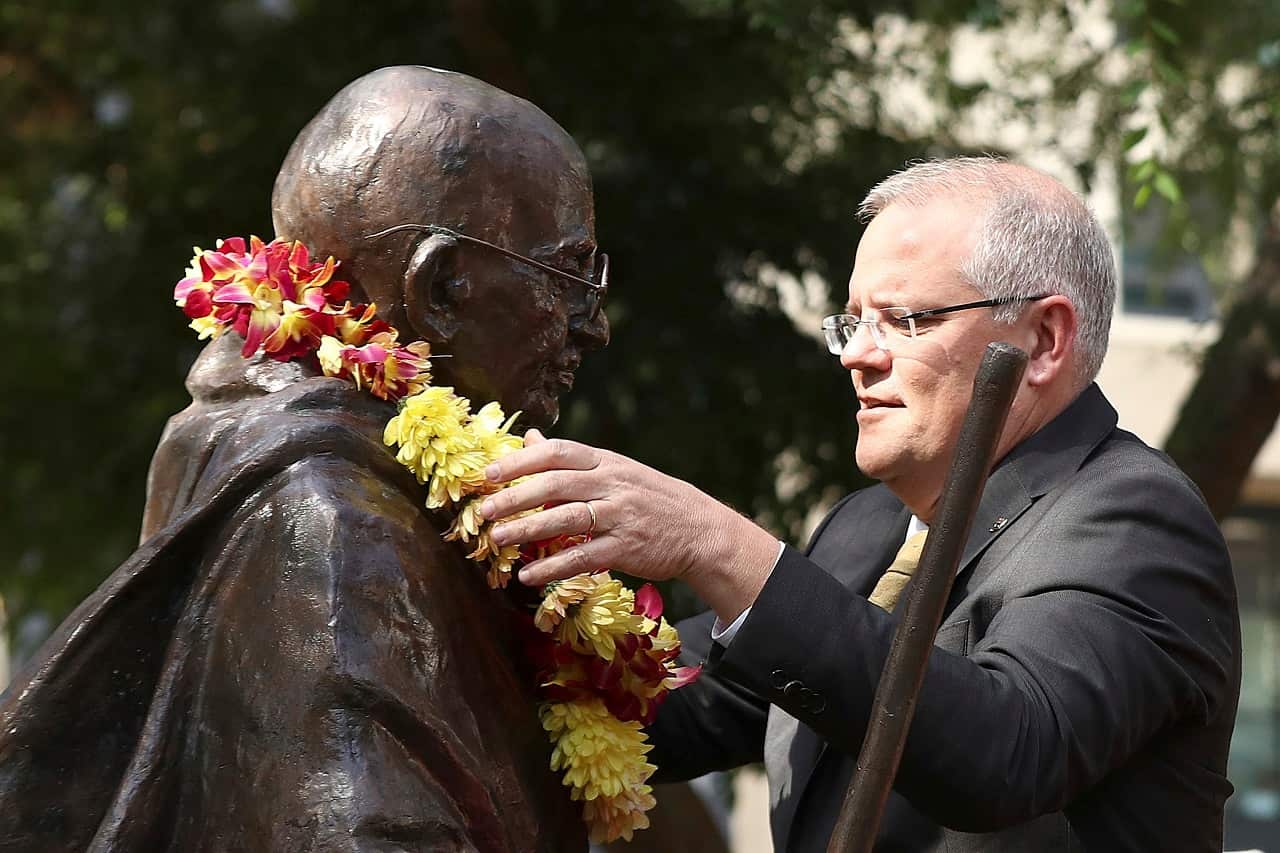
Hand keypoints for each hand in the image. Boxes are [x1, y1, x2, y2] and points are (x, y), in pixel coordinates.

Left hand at [481, 431, 777, 620]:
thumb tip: (531, 437)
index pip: (558, 452)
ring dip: (527, 530)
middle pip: (555, 484)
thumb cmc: (650, 497)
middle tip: (484, 510)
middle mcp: (612, 484)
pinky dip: (554, 568)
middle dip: (515, 497)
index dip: (520, 461)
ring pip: (566, 518)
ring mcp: (620, 516)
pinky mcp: (626, 548)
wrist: (699, 529)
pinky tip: (530, 576)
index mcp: (606, 461)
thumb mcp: (615, 469)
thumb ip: (572, 459)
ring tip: (498, 540)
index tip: (488, 474)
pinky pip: (584, 556)